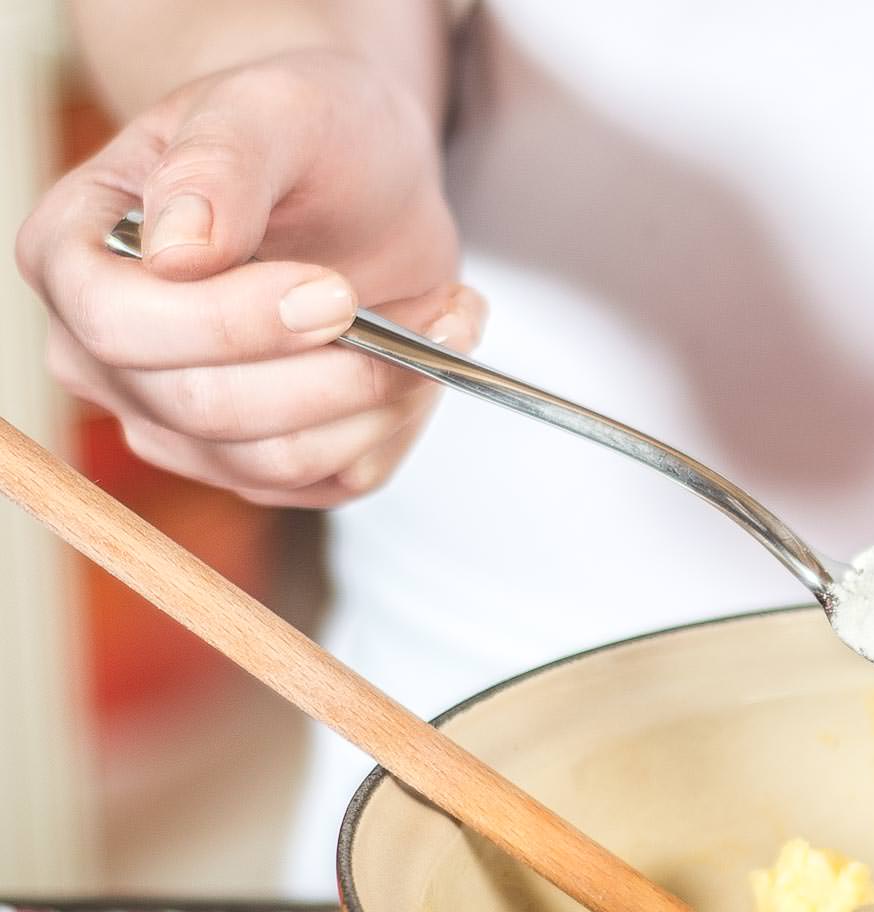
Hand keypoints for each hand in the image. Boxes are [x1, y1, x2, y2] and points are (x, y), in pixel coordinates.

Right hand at [15, 48, 481, 506]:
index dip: (233, 323)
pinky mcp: (263, 463)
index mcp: (74, 258)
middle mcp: (105, 356)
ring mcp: (180, 423)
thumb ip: (218, 166)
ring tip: (439, 317)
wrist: (362, 175)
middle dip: (332, 368)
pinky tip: (425, 353)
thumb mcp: (268, 110)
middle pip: (206, 410)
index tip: (332, 290)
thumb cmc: (303, 132)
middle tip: (405, 305)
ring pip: (279, 461)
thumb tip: (177, 251)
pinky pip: (336, 478)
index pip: (121, 328)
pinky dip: (399, 420)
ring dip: (381, 394)